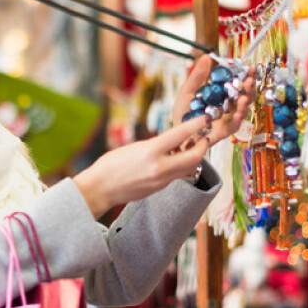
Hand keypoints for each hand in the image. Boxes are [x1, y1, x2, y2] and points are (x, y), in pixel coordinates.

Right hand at [73, 115, 210, 219]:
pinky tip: (174, 159)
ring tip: (189, 147)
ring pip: (189, 168)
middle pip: (194, 157)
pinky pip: (177, 175)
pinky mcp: (160, 188)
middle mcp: (159, 167)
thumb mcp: (134, 148)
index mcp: (150, 151)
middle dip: (202, 146)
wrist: (100, 188)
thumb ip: (155, 145)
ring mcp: (161, 180)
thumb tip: (171, 143)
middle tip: (203, 137)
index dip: (196, 125)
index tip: (206, 118)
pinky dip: (180, 165)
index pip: (181, 135)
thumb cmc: (111, 165)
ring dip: (194, 157)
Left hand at [172, 54, 255, 145]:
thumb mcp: (187, 91)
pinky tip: (238, 114)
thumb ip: (197, 76)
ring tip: (244, 97)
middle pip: (244, 95)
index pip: (238, 83)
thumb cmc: (183, 112)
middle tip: (249, 80)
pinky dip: (237, 119)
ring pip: (242, 110)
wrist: (176, 131)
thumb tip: (206, 57)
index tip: (249, 67)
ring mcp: (227, 118)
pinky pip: (234, 126)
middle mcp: (228, 105)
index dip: (245, 75)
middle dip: (249, 87)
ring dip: (245, 103)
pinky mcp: (224, 131)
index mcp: (222, 94)